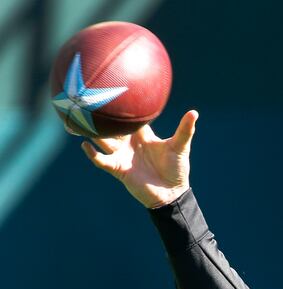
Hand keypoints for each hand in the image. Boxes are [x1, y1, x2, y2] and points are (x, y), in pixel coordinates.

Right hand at [81, 110, 198, 207]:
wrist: (172, 194)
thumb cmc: (176, 169)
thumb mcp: (180, 147)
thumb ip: (185, 130)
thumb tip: (194, 112)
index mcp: (142, 135)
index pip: (128, 117)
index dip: (121, 105)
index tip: (111, 88)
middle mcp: (129, 143)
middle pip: (111, 126)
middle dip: (100, 116)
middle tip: (85, 100)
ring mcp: (122, 155)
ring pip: (102, 141)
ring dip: (91, 132)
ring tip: (77, 120)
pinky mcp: (119, 169)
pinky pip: (102, 161)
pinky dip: (93, 155)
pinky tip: (86, 146)